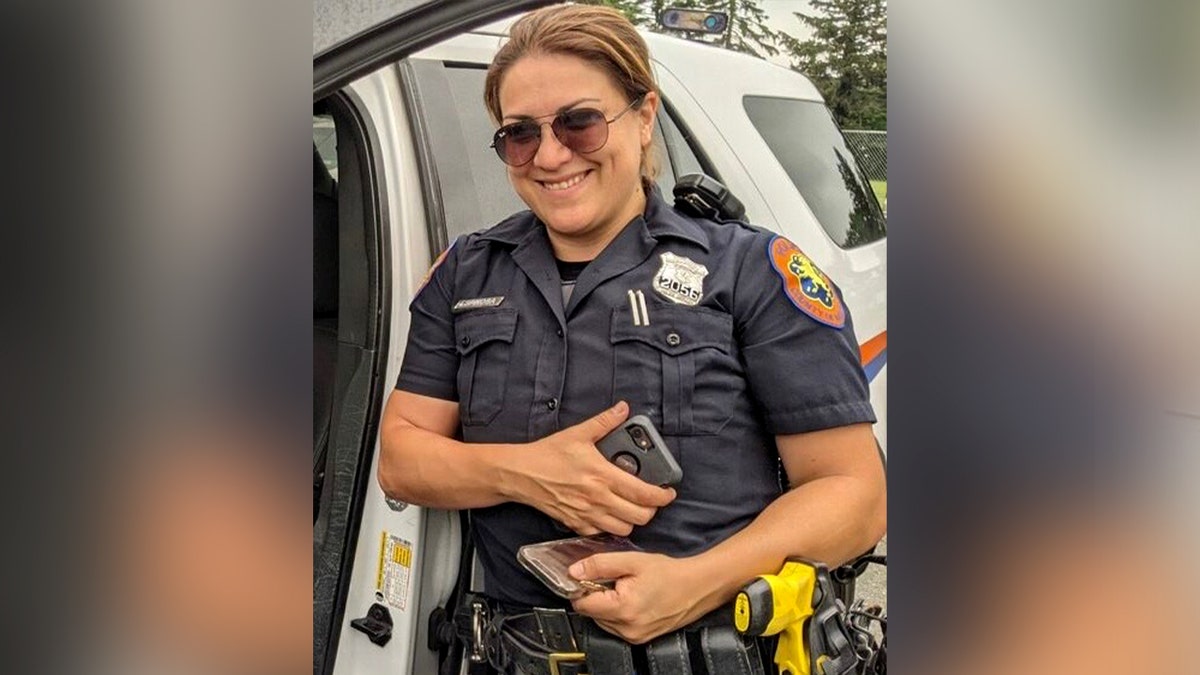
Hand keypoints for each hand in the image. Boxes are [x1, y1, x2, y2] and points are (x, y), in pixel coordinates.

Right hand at [512, 401, 675, 535]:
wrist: (520, 474)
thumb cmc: (547, 454)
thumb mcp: (578, 433)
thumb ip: (604, 422)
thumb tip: (623, 409)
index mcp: (602, 475)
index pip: (643, 493)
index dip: (662, 496)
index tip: (668, 492)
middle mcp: (598, 499)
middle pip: (639, 517)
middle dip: (651, 510)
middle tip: (651, 500)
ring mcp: (586, 515)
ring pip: (623, 530)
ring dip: (632, 521)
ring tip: (632, 508)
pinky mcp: (575, 524)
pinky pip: (602, 534)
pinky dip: (610, 527)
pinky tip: (610, 515)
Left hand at [569, 552, 715, 643]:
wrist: (698, 586)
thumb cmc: (670, 573)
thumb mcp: (632, 561)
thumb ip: (600, 565)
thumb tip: (574, 571)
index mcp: (622, 608)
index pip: (581, 604)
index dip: (580, 588)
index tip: (587, 577)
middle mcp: (626, 628)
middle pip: (591, 614)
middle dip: (595, 596)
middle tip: (612, 580)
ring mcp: (634, 636)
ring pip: (602, 621)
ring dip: (606, 606)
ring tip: (624, 589)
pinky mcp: (640, 638)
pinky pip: (616, 627)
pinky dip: (618, 614)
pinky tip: (632, 599)